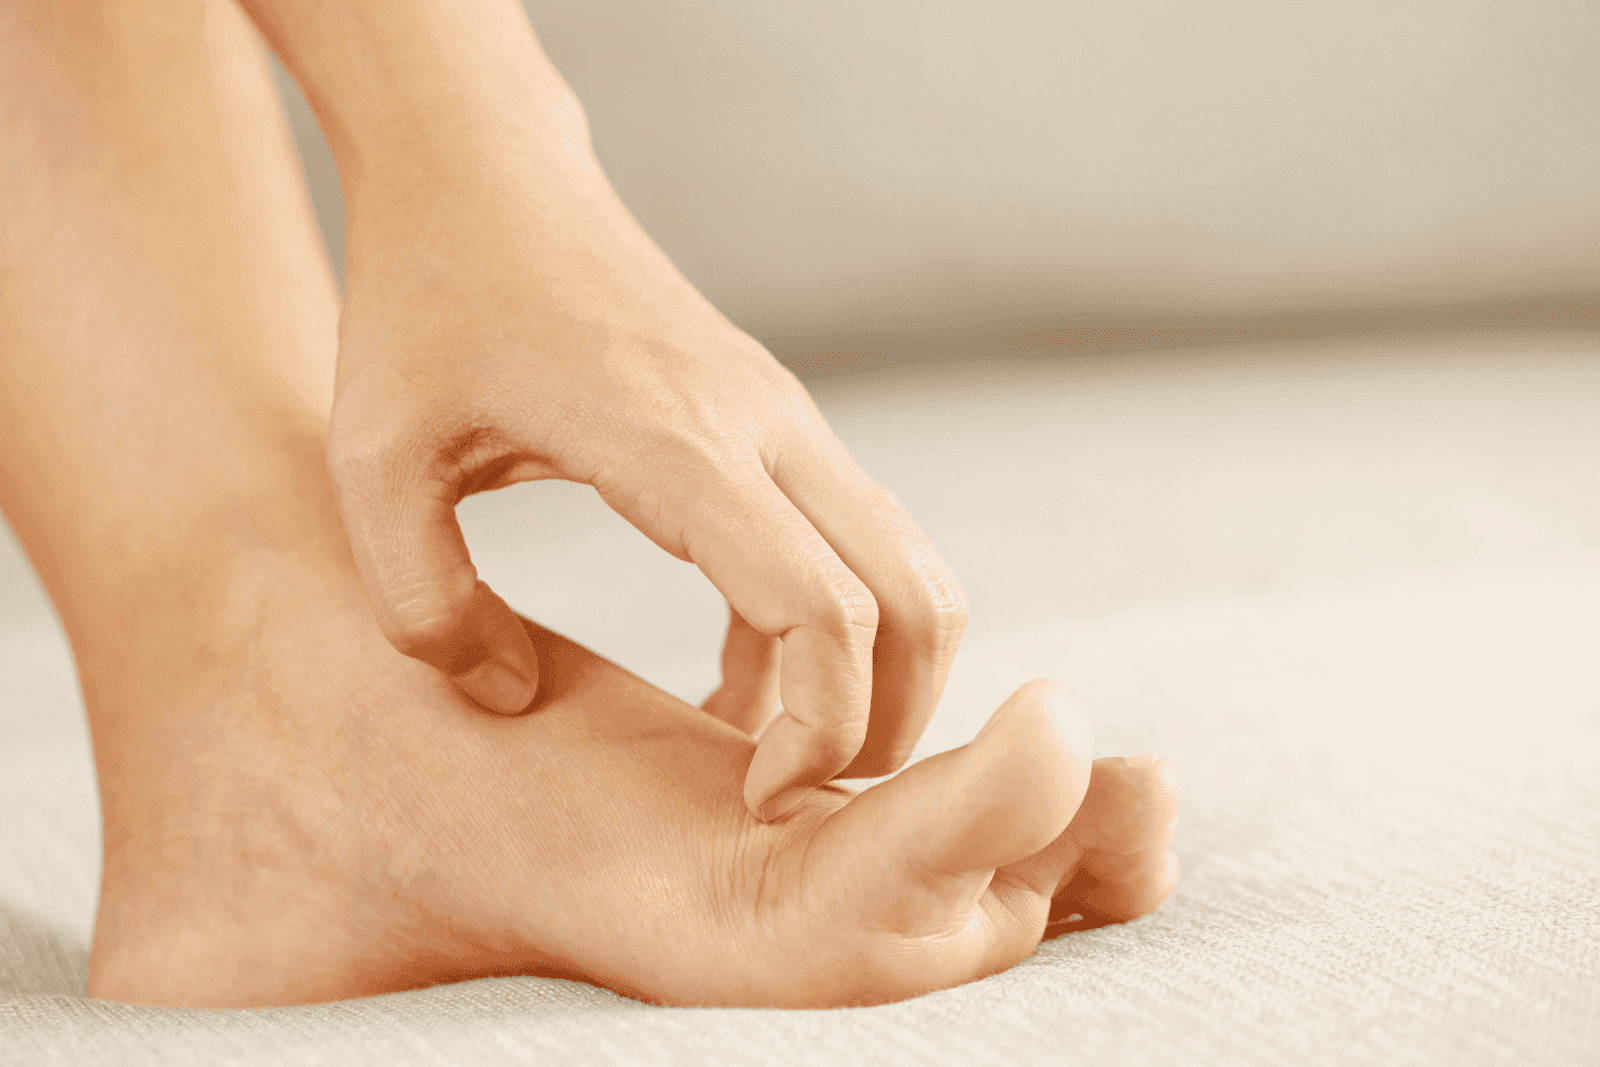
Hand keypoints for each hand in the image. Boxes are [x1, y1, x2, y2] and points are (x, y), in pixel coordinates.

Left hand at [327, 160, 966, 820]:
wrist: (488, 178)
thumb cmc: (427, 305)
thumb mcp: (373, 460)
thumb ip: (423, 604)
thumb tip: (511, 701)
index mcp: (675, 441)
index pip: (819, 606)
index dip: (821, 725)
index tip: (757, 797)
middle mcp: (762, 427)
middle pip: (914, 594)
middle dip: (892, 721)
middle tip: (803, 803)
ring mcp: (782, 419)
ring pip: (906, 567)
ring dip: (874, 677)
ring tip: (773, 761)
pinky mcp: (774, 423)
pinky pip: (850, 546)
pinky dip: (829, 634)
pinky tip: (741, 685)